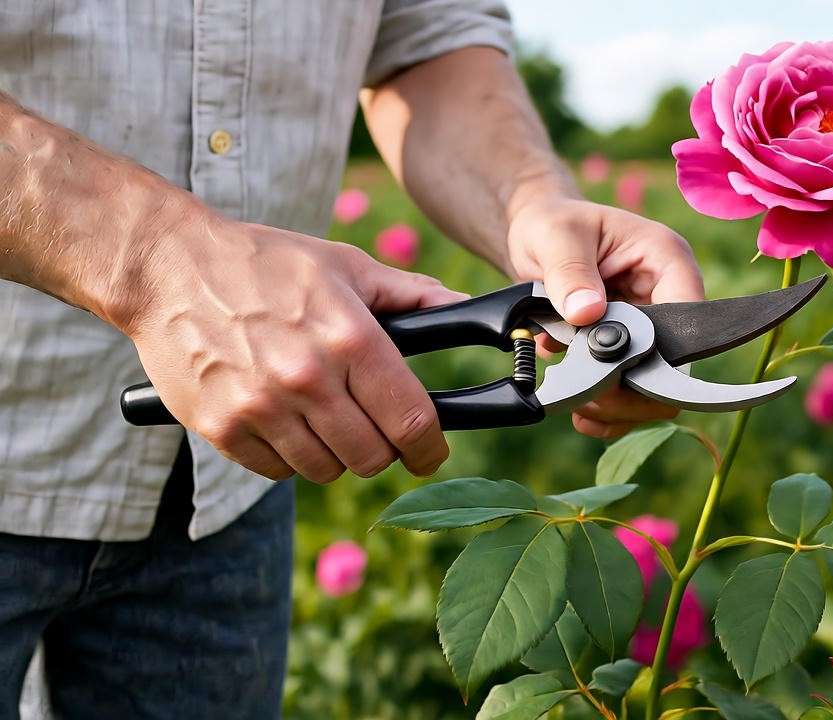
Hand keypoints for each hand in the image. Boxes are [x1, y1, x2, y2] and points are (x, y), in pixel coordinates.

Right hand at [120, 211, 465, 482]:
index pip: (411, 420)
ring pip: (326, 469)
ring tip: (322, 418)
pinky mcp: (222, 427)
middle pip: (372, 456)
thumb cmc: (266, 264)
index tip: (430, 452)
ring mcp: (262, 407)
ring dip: (333, 454)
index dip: (429, 447)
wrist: (169, 268)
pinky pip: (277, 472)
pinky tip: (282, 420)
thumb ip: (411, 295)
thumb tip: (464, 307)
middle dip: (382, 449)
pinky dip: (288, 457)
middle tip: (372, 430)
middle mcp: (308, 378)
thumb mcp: (346, 267)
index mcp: (350, 339)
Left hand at [506, 197, 704, 437]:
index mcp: (667, 260)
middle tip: (584, 394)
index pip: (689, 318)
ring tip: (573, 397)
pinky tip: (578, 410)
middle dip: (630, 387)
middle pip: (674, 364)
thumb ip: (569, 273)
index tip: (609, 367)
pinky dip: (606, 411)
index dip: (657, 352)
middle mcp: (670, 296)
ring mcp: (652, 328)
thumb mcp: (555, 237)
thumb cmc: (553, 225)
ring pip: (655, 388)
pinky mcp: (632, 351)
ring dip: (615, 403)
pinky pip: (633, 395)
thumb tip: (586, 313)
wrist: (537, 235)